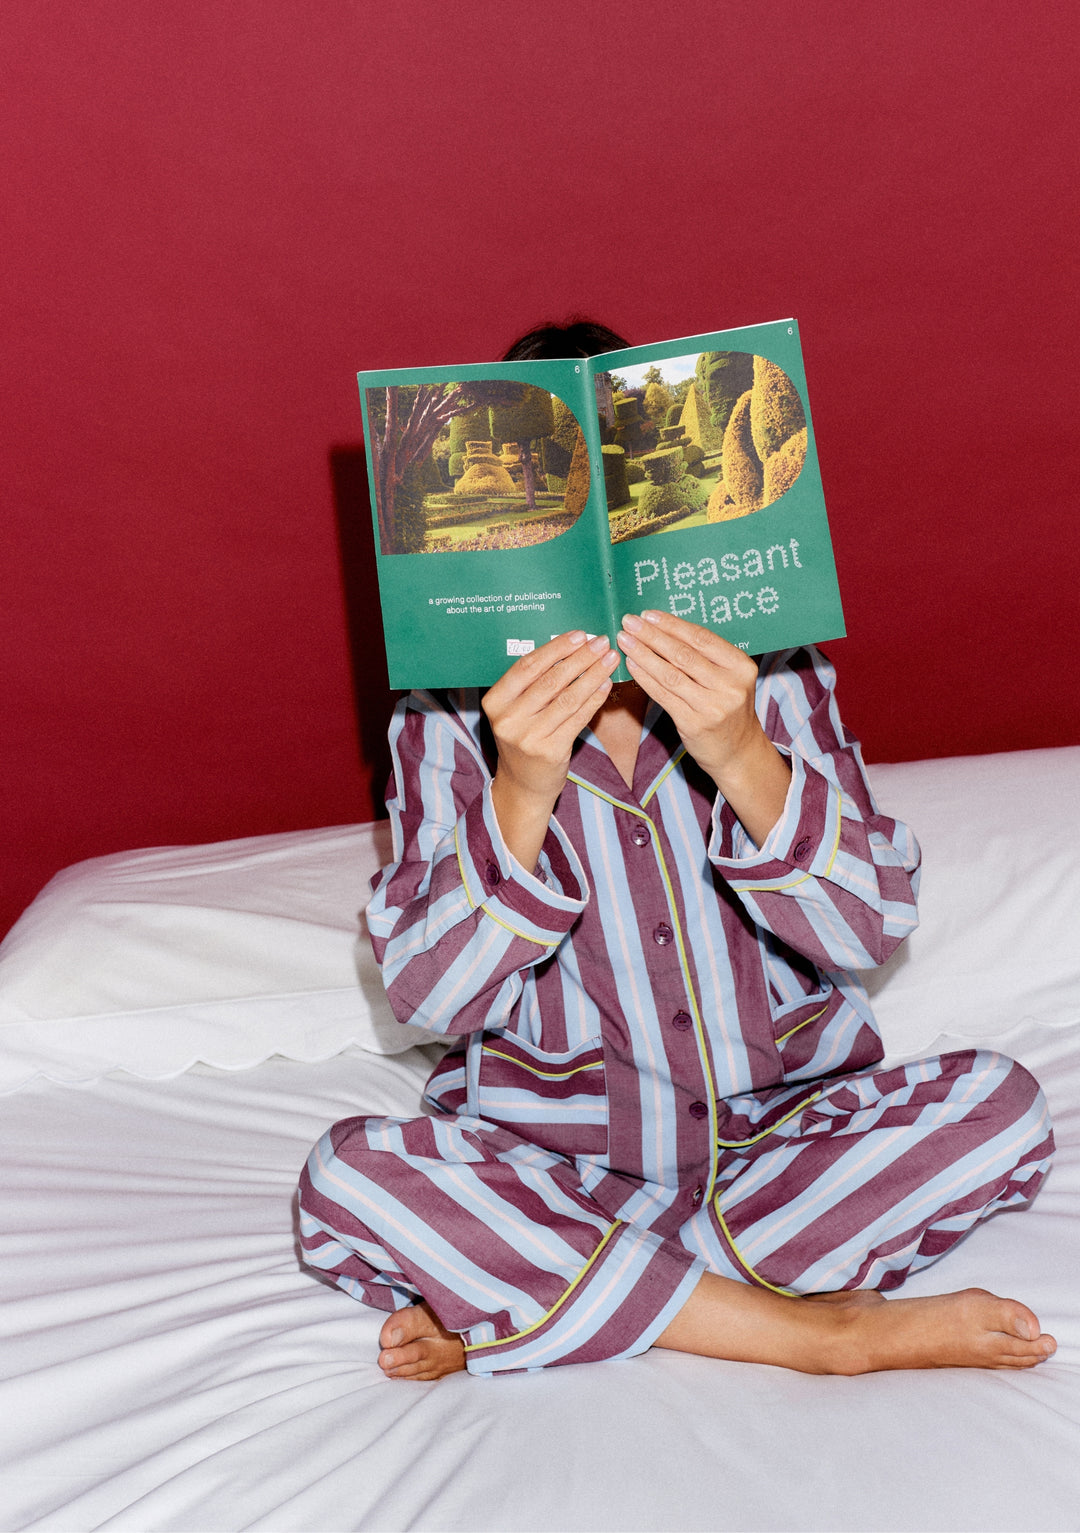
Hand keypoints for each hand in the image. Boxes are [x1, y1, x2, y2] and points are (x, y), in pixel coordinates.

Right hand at [483, 631, 617, 868]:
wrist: (524, 784)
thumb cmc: (524, 738)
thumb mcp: (516, 710)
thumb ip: (533, 683)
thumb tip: (571, 648)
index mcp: (495, 701)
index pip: (527, 666)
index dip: (555, 648)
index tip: (579, 635)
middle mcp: (508, 719)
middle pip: (550, 680)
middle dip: (580, 658)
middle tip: (601, 642)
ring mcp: (528, 737)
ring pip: (567, 698)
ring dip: (592, 674)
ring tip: (610, 659)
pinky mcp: (550, 751)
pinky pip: (578, 718)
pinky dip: (594, 699)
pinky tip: (606, 684)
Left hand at [617, 611, 790, 846]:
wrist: (738, 751)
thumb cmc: (728, 707)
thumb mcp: (729, 678)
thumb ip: (706, 656)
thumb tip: (664, 627)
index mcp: (741, 667)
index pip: (702, 639)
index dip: (672, 625)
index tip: (648, 614)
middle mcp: (730, 686)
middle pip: (684, 654)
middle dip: (652, 635)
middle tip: (629, 622)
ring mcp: (713, 707)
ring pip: (670, 674)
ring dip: (643, 654)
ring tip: (624, 640)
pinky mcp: (694, 724)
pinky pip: (663, 695)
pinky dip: (645, 678)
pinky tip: (631, 664)